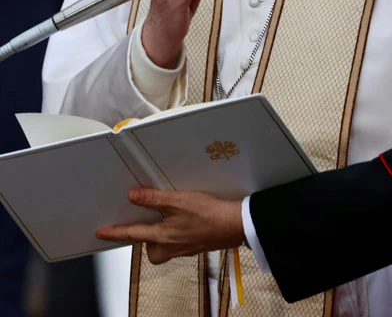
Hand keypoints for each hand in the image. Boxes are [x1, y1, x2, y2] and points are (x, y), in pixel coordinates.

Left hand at [96, 188, 243, 264]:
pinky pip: (177, 244)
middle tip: (148, 222)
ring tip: (169, 219)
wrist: (236, 225)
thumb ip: (155, 199)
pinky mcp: (194, 247)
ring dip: (162, 236)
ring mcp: (183, 250)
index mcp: (162, 237)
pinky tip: (186, 223)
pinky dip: (176, 234)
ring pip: (163, 247)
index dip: (115, 232)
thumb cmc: (209, 213)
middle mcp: (169, 247)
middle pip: (149, 248)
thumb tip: (133, 196)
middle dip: (146, 237)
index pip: (132, 234)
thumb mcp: (179, 201)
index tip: (101, 233)